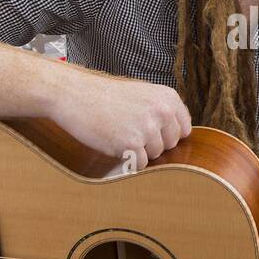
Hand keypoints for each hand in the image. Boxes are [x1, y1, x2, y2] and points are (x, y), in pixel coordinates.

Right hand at [52, 67, 191, 168]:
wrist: (75, 95)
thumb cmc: (106, 97)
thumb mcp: (143, 94)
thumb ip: (163, 112)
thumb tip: (180, 136)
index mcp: (168, 98)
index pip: (184, 130)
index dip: (166, 135)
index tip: (149, 130)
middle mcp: (163, 111)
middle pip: (170, 145)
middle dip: (152, 144)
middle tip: (128, 129)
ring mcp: (148, 128)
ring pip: (155, 156)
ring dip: (138, 151)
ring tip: (119, 132)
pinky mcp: (132, 144)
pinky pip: (140, 164)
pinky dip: (127, 159)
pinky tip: (113, 142)